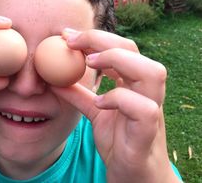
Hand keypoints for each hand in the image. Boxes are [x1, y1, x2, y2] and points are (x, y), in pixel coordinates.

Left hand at [52, 29, 179, 181]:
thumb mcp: (94, 112)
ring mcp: (151, 110)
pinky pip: (144, 109)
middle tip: (72, 42)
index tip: (66, 35)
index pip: (121, 47)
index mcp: (134, 83)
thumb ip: (78, 95)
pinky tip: (100, 103)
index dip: (94, 38)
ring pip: (151, 73)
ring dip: (117, 62)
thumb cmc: (118, 139)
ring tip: (90, 64)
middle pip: (134, 51)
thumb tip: (53, 80)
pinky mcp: (147, 133)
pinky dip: (120, 100)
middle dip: (102, 40)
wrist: (133, 174)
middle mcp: (145, 91)